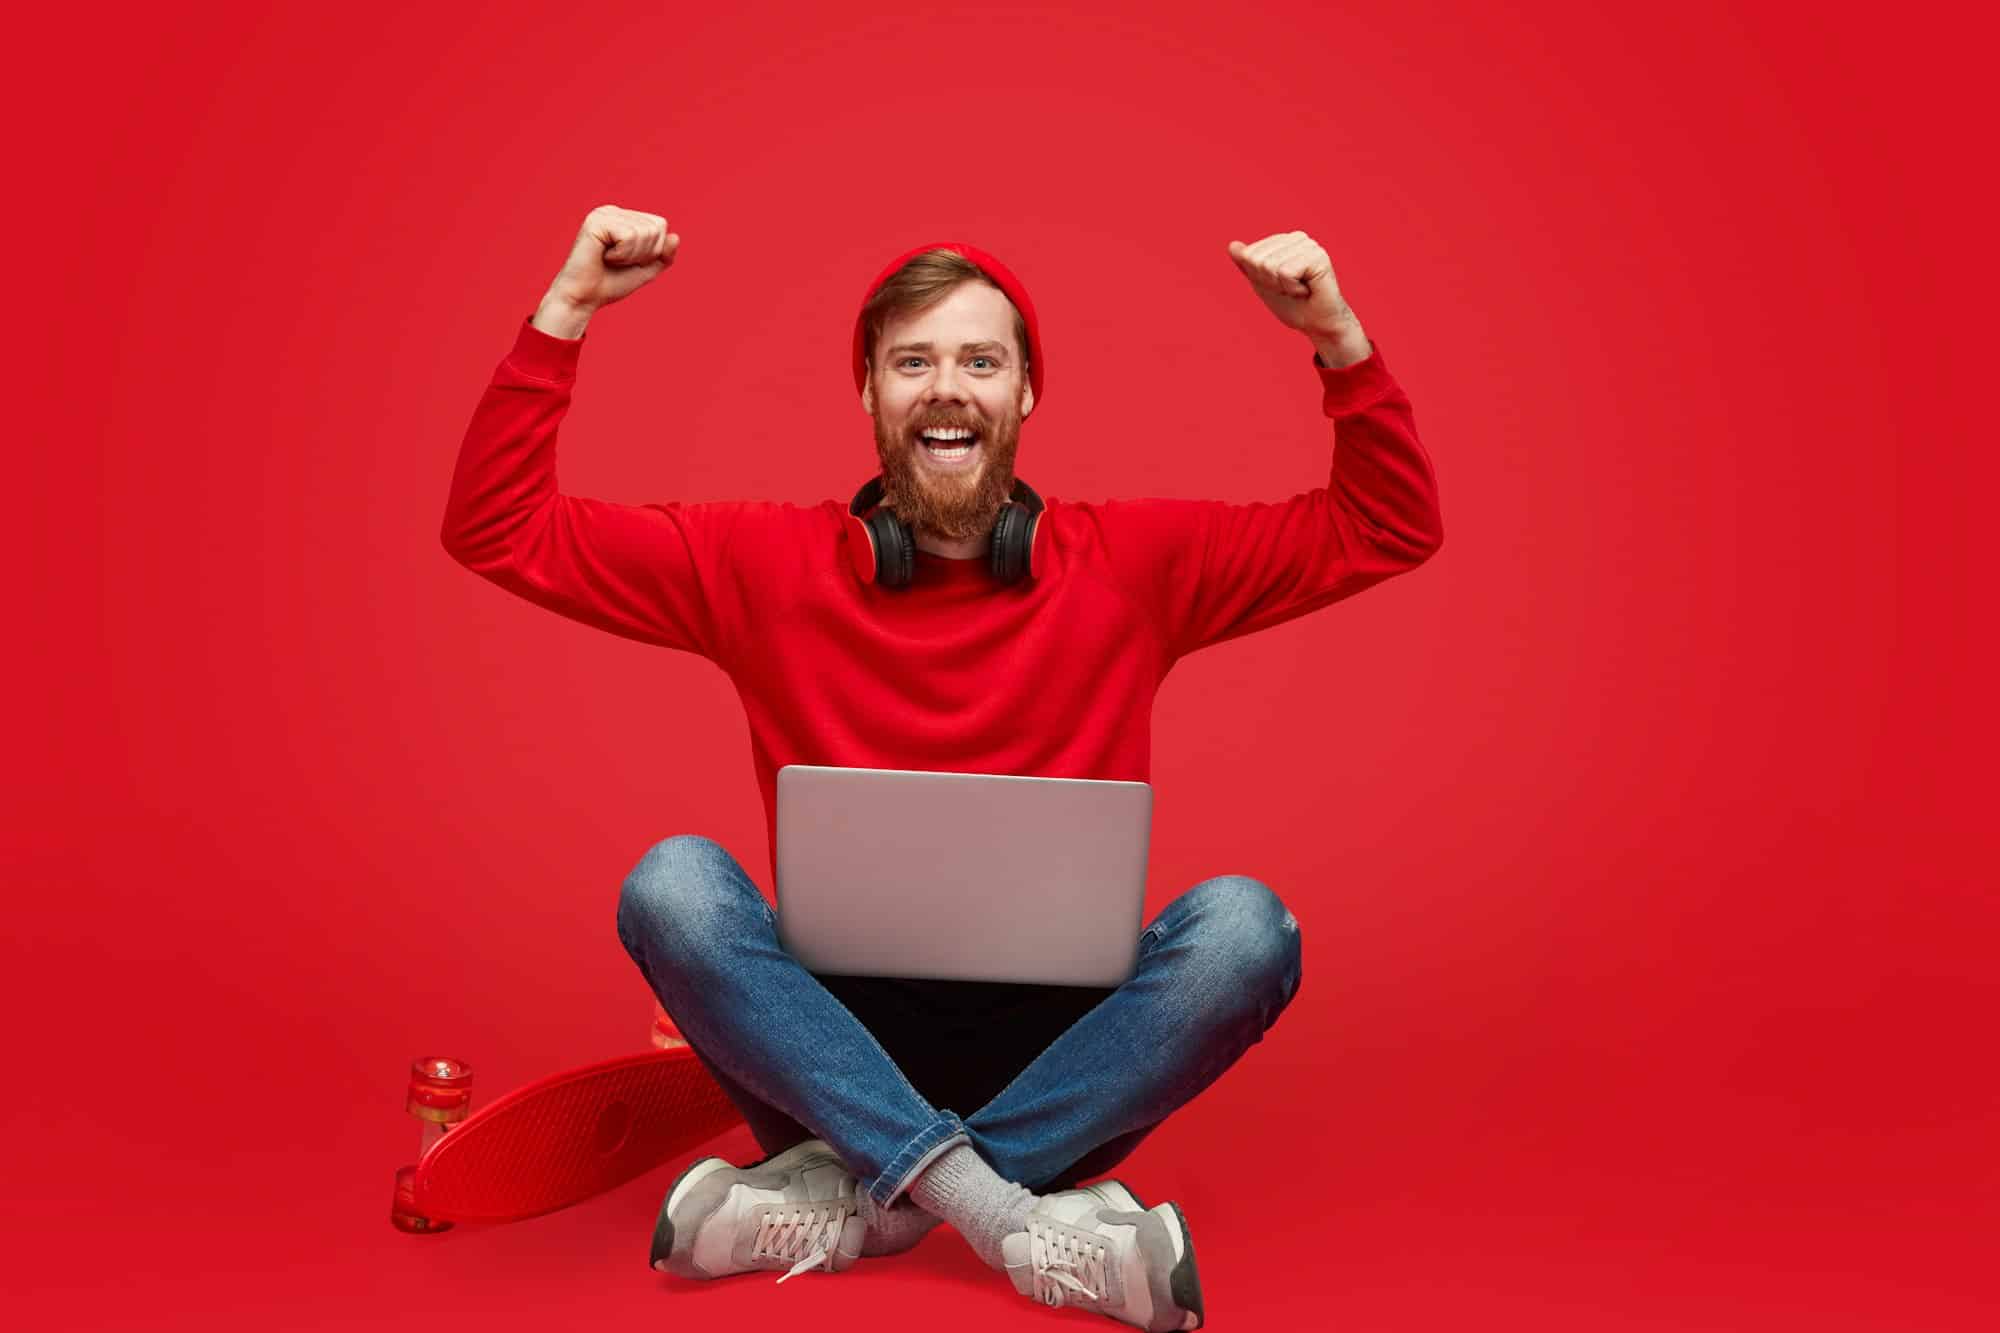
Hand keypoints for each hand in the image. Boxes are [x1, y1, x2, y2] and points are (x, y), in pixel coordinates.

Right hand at [544, 205, 679, 312]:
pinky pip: (629, 236)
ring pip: (644, 232)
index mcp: (624, 218)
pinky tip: (605, 257)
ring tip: (611, 260)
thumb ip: (664, 255)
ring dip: (631, 256)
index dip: (653, 250)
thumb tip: (676, 236)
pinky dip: (622, 255)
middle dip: (644, 253)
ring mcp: (603, 214)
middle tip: (619, 262)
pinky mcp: (596, 222)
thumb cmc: (611, 283)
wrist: (584, 298)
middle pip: (655, 227)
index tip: (630, 261)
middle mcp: (613, 211)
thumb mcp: (646, 270)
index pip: (660, 225)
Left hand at [1227, 230, 1359, 341]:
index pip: (1248, 255)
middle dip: (1269, 282)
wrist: (1317, 324)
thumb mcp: (1262, 284)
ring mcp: (1309, 245)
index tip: (1278, 286)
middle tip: (1289, 289)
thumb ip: (1247, 265)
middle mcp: (1297, 238)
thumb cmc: (1292, 305)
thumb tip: (1232, 245)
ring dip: (1281, 286)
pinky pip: (1285, 272)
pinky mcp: (1317, 256)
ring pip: (1270, 265)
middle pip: (1257, 259)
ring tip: (1299, 289)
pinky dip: (1292, 288)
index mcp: (1283, 241)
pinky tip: (1306, 290)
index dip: (1258, 278)